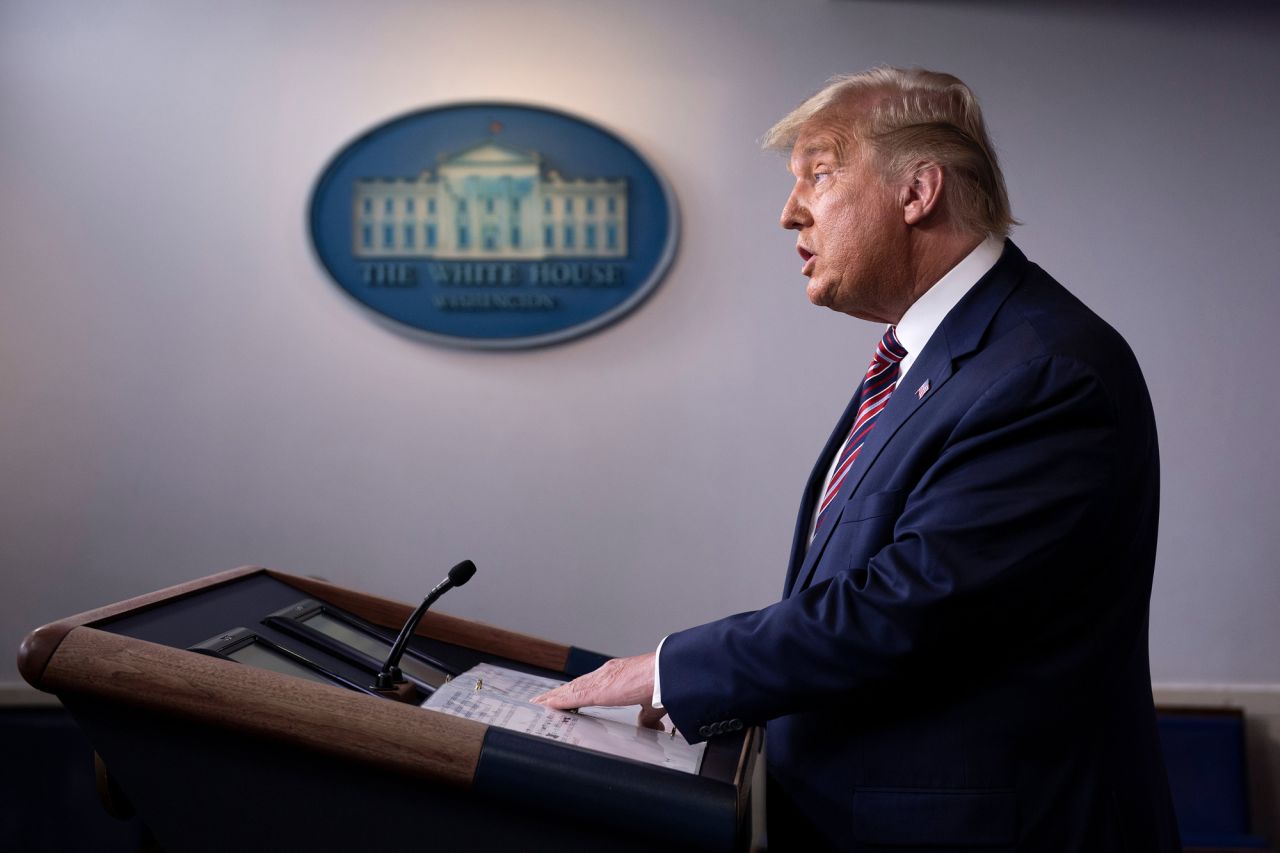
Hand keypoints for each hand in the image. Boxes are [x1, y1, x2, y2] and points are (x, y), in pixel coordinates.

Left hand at [531, 653, 665, 729]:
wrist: (664, 675)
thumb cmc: (662, 684)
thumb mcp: (651, 704)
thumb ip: (646, 715)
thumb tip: (648, 726)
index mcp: (618, 676)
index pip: (592, 684)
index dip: (577, 689)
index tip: (566, 694)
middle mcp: (605, 674)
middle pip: (576, 685)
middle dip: (560, 692)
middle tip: (544, 699)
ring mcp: (599, 680)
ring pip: (569, 689)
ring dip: (554, 696)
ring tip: (539, 702)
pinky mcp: (596, 691)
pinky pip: (570, 697)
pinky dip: (556, 701)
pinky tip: (546, 705)